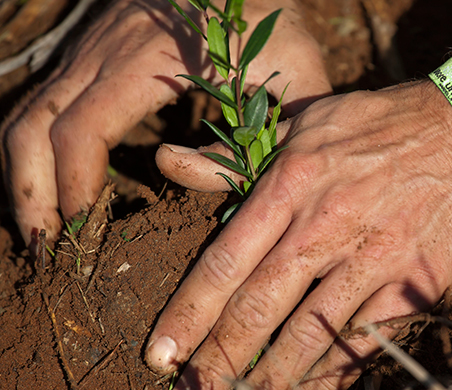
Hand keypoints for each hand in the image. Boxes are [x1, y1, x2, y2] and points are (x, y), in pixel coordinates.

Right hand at [0, 0, 330, 246]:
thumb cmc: (273, 18)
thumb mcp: (295, 68)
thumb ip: (270, 129)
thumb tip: (194, 175)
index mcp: (148, 59)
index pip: (84, 129)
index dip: (76, 188)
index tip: (85, 234)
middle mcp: (104, 51)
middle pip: (36, 125)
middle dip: (33, 193)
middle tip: (48, 250)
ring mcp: (90, 47)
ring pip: (27, 111)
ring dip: (25, 172)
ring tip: (42, 226)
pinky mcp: (90, 50)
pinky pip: (44, 100)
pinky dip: (36, 147)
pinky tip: (54, 181)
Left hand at [147, 63, 451, 388]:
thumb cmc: (388, 122)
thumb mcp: (308, 121)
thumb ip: (238, 155)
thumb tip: (172, 163)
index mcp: (292, 181)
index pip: (225, 261)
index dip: (189, 313)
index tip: (162, 351)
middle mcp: (326, 224)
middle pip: (259, 306)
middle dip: (220, 358)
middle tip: (193, 388)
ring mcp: (373, 256)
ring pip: (309, 333)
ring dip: (271, 377)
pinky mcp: (415, 280)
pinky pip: (366, 338)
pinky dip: (336, 370)